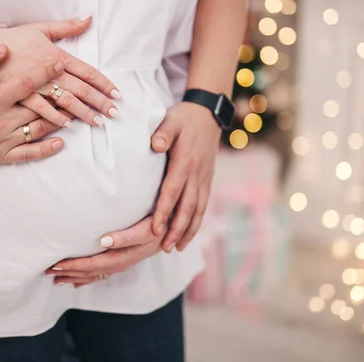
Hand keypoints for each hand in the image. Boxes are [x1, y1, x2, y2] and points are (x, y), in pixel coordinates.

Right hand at [0, 18, 120, 126]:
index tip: (117, 93)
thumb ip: (67, 27)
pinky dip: (56, 118)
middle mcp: (49, 73)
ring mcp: (36, 87)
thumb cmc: (14, 38)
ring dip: (83, 113)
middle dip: (99, 102)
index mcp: (56, 56)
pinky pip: (42, 111)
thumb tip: (88, 18)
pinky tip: (68, 125)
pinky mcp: (22, 97)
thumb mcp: (41, 28)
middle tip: (114, 113)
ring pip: (65, 102)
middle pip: (81, 90)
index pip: (87, 72)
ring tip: (97, 121)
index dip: (104, 83)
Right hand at [0, 44, 69, 163]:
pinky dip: (47, 149)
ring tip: (74, 111)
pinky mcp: (1, 155)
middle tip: (77, 90)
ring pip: (38, 129)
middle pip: (38, 108)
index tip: (59, 63)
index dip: (45, 72)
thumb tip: (5, 48)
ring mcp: (2, 140)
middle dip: (59, 98)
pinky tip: (61, 142)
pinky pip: (29, 154)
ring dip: (58, 121)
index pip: (26, 84)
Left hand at [46, 217, 163, 287]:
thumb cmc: (160, 226)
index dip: (72, 266)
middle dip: (68, 272)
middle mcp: (120, 263)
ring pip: (94, 274)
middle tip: (47, 271)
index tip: (55, 265)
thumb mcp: (145, 229)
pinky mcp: (124, 260)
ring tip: (56, 278)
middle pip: (90, 272)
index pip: (91, 265)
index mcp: (122, 257)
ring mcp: (122, 263)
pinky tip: (78, 282)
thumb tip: (102, 240)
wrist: (176, 229)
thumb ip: (125, 236)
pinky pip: (102, 273)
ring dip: (75, 276)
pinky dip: (88, 278)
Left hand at [150, 102, 220, 251]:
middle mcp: (196, 174)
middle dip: (176, 229)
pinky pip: (203, 206)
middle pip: (186, 207)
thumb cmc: (184, 118)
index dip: (164, 211)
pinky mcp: (207, 181)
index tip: (155, 229)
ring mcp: (204, 179)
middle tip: (165, 248)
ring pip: (197, 210)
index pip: (172, 191)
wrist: (208, 114)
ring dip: (187, 230)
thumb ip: (163, 133)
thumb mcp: (172, 120)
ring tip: (177, 248)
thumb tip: (155, 145)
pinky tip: (189, 235)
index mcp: (185, 162)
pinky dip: (197, 222)